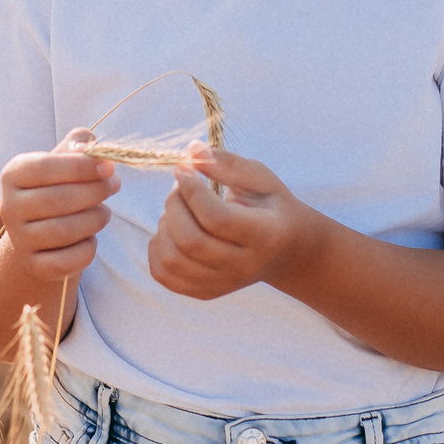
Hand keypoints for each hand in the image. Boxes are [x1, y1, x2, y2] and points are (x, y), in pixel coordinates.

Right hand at [0, 128, 118, 284]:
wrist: (37, 233)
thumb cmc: (55, 188)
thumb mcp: (61, 162)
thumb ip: (77, 146)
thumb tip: (92, 147)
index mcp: (12, 175)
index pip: (45, 168)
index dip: (81, 167)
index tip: (109, 168)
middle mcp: (9, 207)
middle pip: (57, 200)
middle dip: (94, 192)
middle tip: (115, 186)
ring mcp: (19, 239)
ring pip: (64, 231)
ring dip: (94, 220)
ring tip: (104, 212)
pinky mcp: (34, 265)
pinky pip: (67, 260)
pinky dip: (87, 249)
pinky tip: (91, 238)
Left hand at [148, 148, 318, 300]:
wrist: (286, 252)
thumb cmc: (271, 208)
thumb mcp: (262, 180)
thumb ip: (228, 164)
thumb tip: (191, 151)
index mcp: (265, 236)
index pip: (217, 219)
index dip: (192, 191)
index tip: (183, 169)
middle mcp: (244, 266)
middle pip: (191, 242)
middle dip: (174, 206)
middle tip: (178, 186)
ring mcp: (223, 284)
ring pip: (173, 261)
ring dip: (164, 226)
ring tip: (177, 209)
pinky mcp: (205, 292)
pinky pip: (164, 275)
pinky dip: (157, 249)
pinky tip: (171, 231)